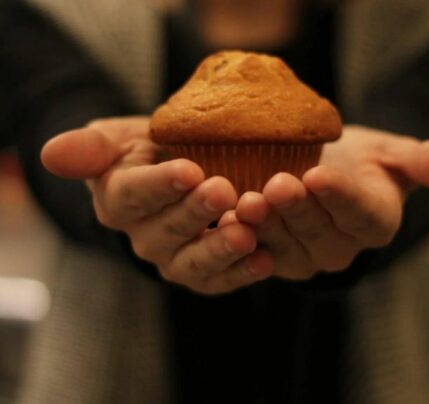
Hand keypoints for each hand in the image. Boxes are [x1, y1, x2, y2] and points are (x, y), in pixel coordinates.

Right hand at [41, 116, 272, 293]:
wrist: (179, 170)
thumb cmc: (148, 150)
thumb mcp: (118, 139)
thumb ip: (91, 149)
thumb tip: (50, 153)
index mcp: (119, 200)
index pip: (133, 194)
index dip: (159, 186)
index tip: (188, 171)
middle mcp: (143, 237)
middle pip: (166, 231)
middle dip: (194, 213)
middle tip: (223, 192)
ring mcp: (173, 259)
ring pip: (192, 262)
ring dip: (219, 249)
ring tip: (246, 233)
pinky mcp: (203, 274)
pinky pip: (219, 279)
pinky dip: (243, 272)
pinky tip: (266, 258)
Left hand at [232, 125, 428, 279]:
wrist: (322, 168)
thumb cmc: (361, 161)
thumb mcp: (396, 155)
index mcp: (372, 223)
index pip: (360, 214)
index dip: (341, 197)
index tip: (320, 174)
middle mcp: (338, 248)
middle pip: (317, 232)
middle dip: (297, 210)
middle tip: (276, 184)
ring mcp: (301, 256)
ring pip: (282, 244)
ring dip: (263, 224)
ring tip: (244, 200)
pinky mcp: (269, 255)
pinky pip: (253, 248)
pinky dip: (238, 233)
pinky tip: (222, 214)